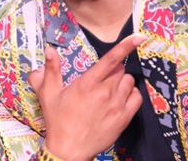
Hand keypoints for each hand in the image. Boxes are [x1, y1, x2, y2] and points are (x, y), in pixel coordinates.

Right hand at [27, 34, 145, 160]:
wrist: (69, 150)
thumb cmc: (58, 120)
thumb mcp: (48, 94)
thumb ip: (51, 70)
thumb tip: (50, 49)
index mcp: (87, 84)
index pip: (111, 60)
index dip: (126, 46)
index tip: (138, 37)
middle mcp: (105, 93)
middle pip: (120, 70)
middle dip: (112, 71)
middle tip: (100, 81)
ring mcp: (116, 106)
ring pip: (129, 81)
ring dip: (121, 82)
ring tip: (108, 91)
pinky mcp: (124, 118)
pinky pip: (137, 97)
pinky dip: (131, 94)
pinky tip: (121, 99)